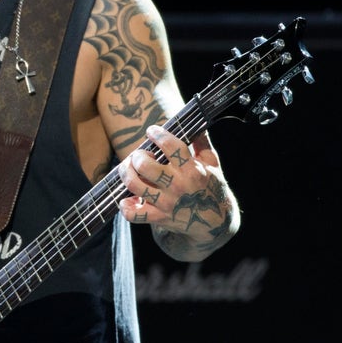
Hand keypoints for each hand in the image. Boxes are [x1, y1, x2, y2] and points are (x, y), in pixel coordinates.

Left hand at [117, 125, 231, 238]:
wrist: (215, 222)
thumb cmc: (212, 186)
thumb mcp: (212, 162)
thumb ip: (202, 141)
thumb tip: (195, 120)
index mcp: (193, 169)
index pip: (170, 146)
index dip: (157, 134)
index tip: (152, 131)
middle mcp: (178, 186)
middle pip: (145, 165)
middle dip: (137, 155)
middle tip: (139, 155)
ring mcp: (167, 203)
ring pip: (135, 185)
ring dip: (126, 173)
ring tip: (129, 168)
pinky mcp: (159, 218)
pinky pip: (134, 214)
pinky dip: (126, 206)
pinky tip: (128, 198)